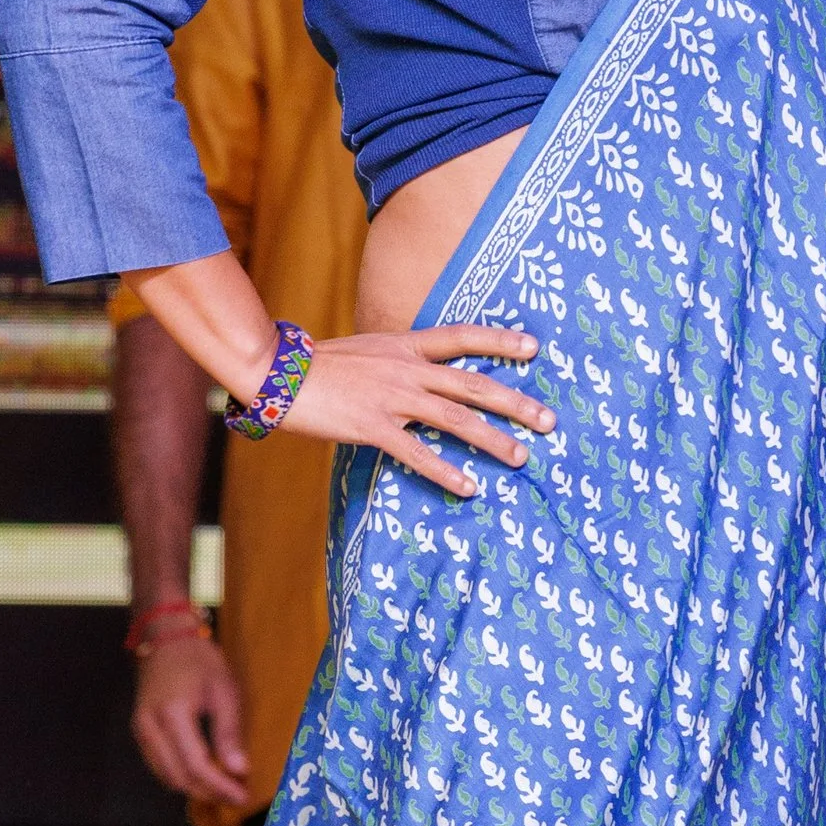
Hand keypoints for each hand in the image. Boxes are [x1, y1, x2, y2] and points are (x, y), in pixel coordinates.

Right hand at [132, 630, 254, 806]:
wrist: (166, 639)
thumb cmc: (199, 660)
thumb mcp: (224, 691)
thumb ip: (228, 732)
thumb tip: (239, 770)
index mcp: (173, 714)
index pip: (196, 765)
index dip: (219, 786)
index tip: (242, 796)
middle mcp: (149, 727)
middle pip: (178, 777)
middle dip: (208, 792)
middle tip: (236, 796)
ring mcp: (140, 731)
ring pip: (165, 776)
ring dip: (194, 788)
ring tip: (223, 788)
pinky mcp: (139, 732)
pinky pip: (158, 766)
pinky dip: (181, 776)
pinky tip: (203, 775)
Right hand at [286, 322, 555, 493]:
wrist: (276, 371)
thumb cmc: (318, 365)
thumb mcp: (366, 349)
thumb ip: (395, 360)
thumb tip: (418, 372)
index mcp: (404, 345)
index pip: (462, 337)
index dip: (500, 341)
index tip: (534, 347)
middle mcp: (406, 369)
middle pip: (473, 384)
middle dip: (515, 402)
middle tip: (549, 420)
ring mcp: (392, 397)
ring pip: (456, 419)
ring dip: (493, 439)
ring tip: (522, 457)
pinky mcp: (373, 426)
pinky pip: (417, 453)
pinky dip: (446, 472)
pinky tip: (469, 488)